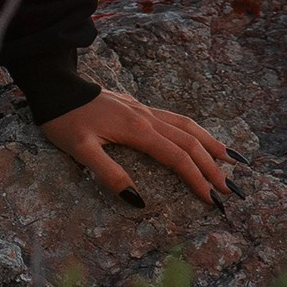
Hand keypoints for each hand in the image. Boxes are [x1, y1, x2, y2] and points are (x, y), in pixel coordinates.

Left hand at [39, 88, 231, 206]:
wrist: (54, 86)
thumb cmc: (63, 120)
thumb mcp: (80, 151)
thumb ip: (109, 175)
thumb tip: (139, 200)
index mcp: (138, 130)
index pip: (178, 158)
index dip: (198, 180)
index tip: (214, 200)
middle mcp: (147, 118)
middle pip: (190, 143)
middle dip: (213, 168)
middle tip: (232, 190)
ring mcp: (143, 110)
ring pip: (187, 126)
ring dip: (211, 144)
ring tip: (232, 160)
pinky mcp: (137, 106)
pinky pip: (175, 118)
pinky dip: (194, 129)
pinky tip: (199, 136)